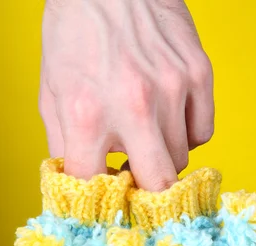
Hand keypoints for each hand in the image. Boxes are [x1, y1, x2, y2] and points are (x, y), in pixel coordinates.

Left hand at [40, 0, 213, 190]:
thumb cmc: (77, 34)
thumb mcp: (52, 91)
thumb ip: (66, 143)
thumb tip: (83, 181)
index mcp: (87, 113)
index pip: (94, 184)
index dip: (99, 198)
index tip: (107, 201)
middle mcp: (134, 105)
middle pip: (159, 184)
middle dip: (150, 192)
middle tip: (141, 181)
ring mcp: (173, 90)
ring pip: (182, 157)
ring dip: (165, 153)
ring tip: (149, 130)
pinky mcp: (199, 75)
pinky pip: (203, 131)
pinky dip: (188, 132)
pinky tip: (171, 115)